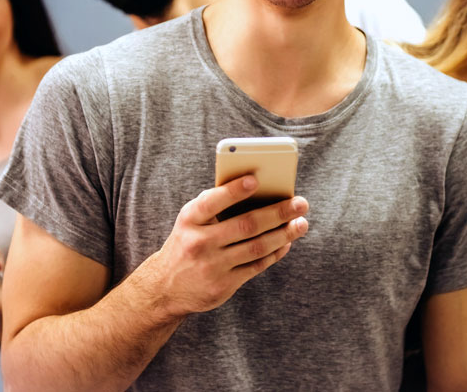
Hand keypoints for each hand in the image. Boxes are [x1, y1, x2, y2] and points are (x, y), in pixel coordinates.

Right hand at [146, 175, 308, 316]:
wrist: (165, 287)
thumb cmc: (187, 241)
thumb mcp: (190, 221)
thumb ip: (215, 205)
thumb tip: (258, 189)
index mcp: (189, 219)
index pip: (211, 202)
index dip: (233, 191)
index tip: (255, 179)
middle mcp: (199, 243)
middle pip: (246, 225)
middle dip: (278, 213)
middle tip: (300, 203)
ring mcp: (211, 267)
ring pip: (256, 247)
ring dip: (284, 234)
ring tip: (301, 223)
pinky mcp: (223, 286)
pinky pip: (256, 266)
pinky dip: (275, 253)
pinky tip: (287, 242)